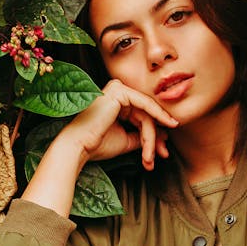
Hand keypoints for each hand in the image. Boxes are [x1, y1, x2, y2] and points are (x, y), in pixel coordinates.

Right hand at [61, 79, 178, 170]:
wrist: (78, 146)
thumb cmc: (97, 144)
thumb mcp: (126, 140)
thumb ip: (143, 136)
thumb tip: (163, 135)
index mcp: (117, 102)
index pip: (142, 117)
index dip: (154, 136)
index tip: (161, 153)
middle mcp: (117, 92)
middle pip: (146, 115)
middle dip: (156, 136)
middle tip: (163, 154)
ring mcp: (118, 89)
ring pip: (146, 113)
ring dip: (152, 136)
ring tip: (149, 156)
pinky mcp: (120, 91)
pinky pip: (145, 105)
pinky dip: (157, 117)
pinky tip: (168, 126)